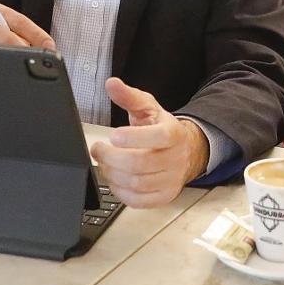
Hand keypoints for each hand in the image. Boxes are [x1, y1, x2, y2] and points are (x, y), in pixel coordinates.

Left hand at [89, 77, 208, 207]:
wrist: (185, 150)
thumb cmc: (162, 128)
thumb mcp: (148, 108)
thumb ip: (129, 96)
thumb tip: (112, 84)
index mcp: (173, 134)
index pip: (158, 137)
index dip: (134, 138)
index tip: (113, 135)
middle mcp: (175, 158)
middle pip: (139, 164)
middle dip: (111, 158)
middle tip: (98, 150)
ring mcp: (170, 180)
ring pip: (136, 183)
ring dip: (112, 174)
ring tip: (104, 163)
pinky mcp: (164, 196)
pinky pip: (137, 200)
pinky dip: (120, 191)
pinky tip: (115, 179)